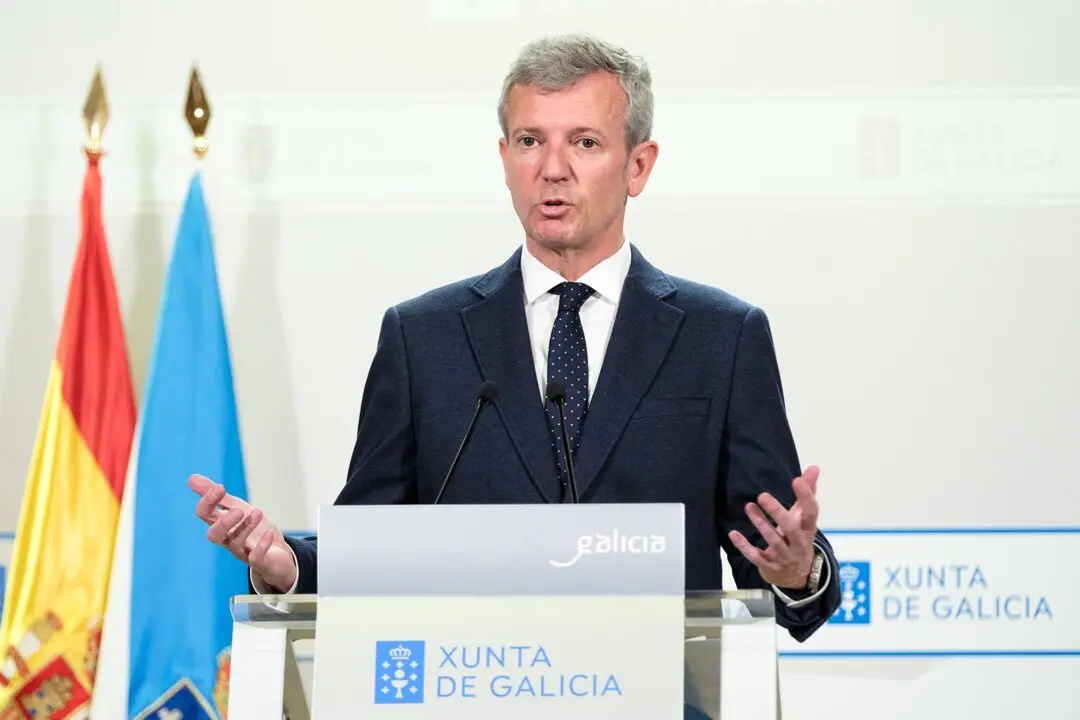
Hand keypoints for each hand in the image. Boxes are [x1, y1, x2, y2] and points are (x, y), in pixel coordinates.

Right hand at [189, 473, 297, 591]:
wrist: (277, 554)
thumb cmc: (252, 530)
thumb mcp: (236, 507)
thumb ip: (217, 496)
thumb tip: (191, 478)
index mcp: (221, 524)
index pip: (205, 514)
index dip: (208, 501)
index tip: (219, 487)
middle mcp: (228, 539)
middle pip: (214, 535)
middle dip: (223, 523)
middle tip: (238, 510)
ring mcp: (243, 551)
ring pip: (235, 543)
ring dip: (246, 527)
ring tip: (258, 512)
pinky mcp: (260, 561)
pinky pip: (256, 558)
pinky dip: (261, 547)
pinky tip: (268, 534)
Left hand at [728, 465, 819, 589]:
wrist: (797, 576)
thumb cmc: (798, 538)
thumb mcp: (804, 518)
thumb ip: (808, 493)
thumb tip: (814, 467)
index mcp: (808, 529)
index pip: (811, 513)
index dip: (806, 497)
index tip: (797, 480)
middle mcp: (799, 544)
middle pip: (791, 529)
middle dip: (778, 513)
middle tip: (763, 495)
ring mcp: (784, 557)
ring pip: (774, 541)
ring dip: (760, 524)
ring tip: (749, 506)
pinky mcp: (769, 566)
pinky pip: (756, 556)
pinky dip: (745, 546)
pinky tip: (733, 533)